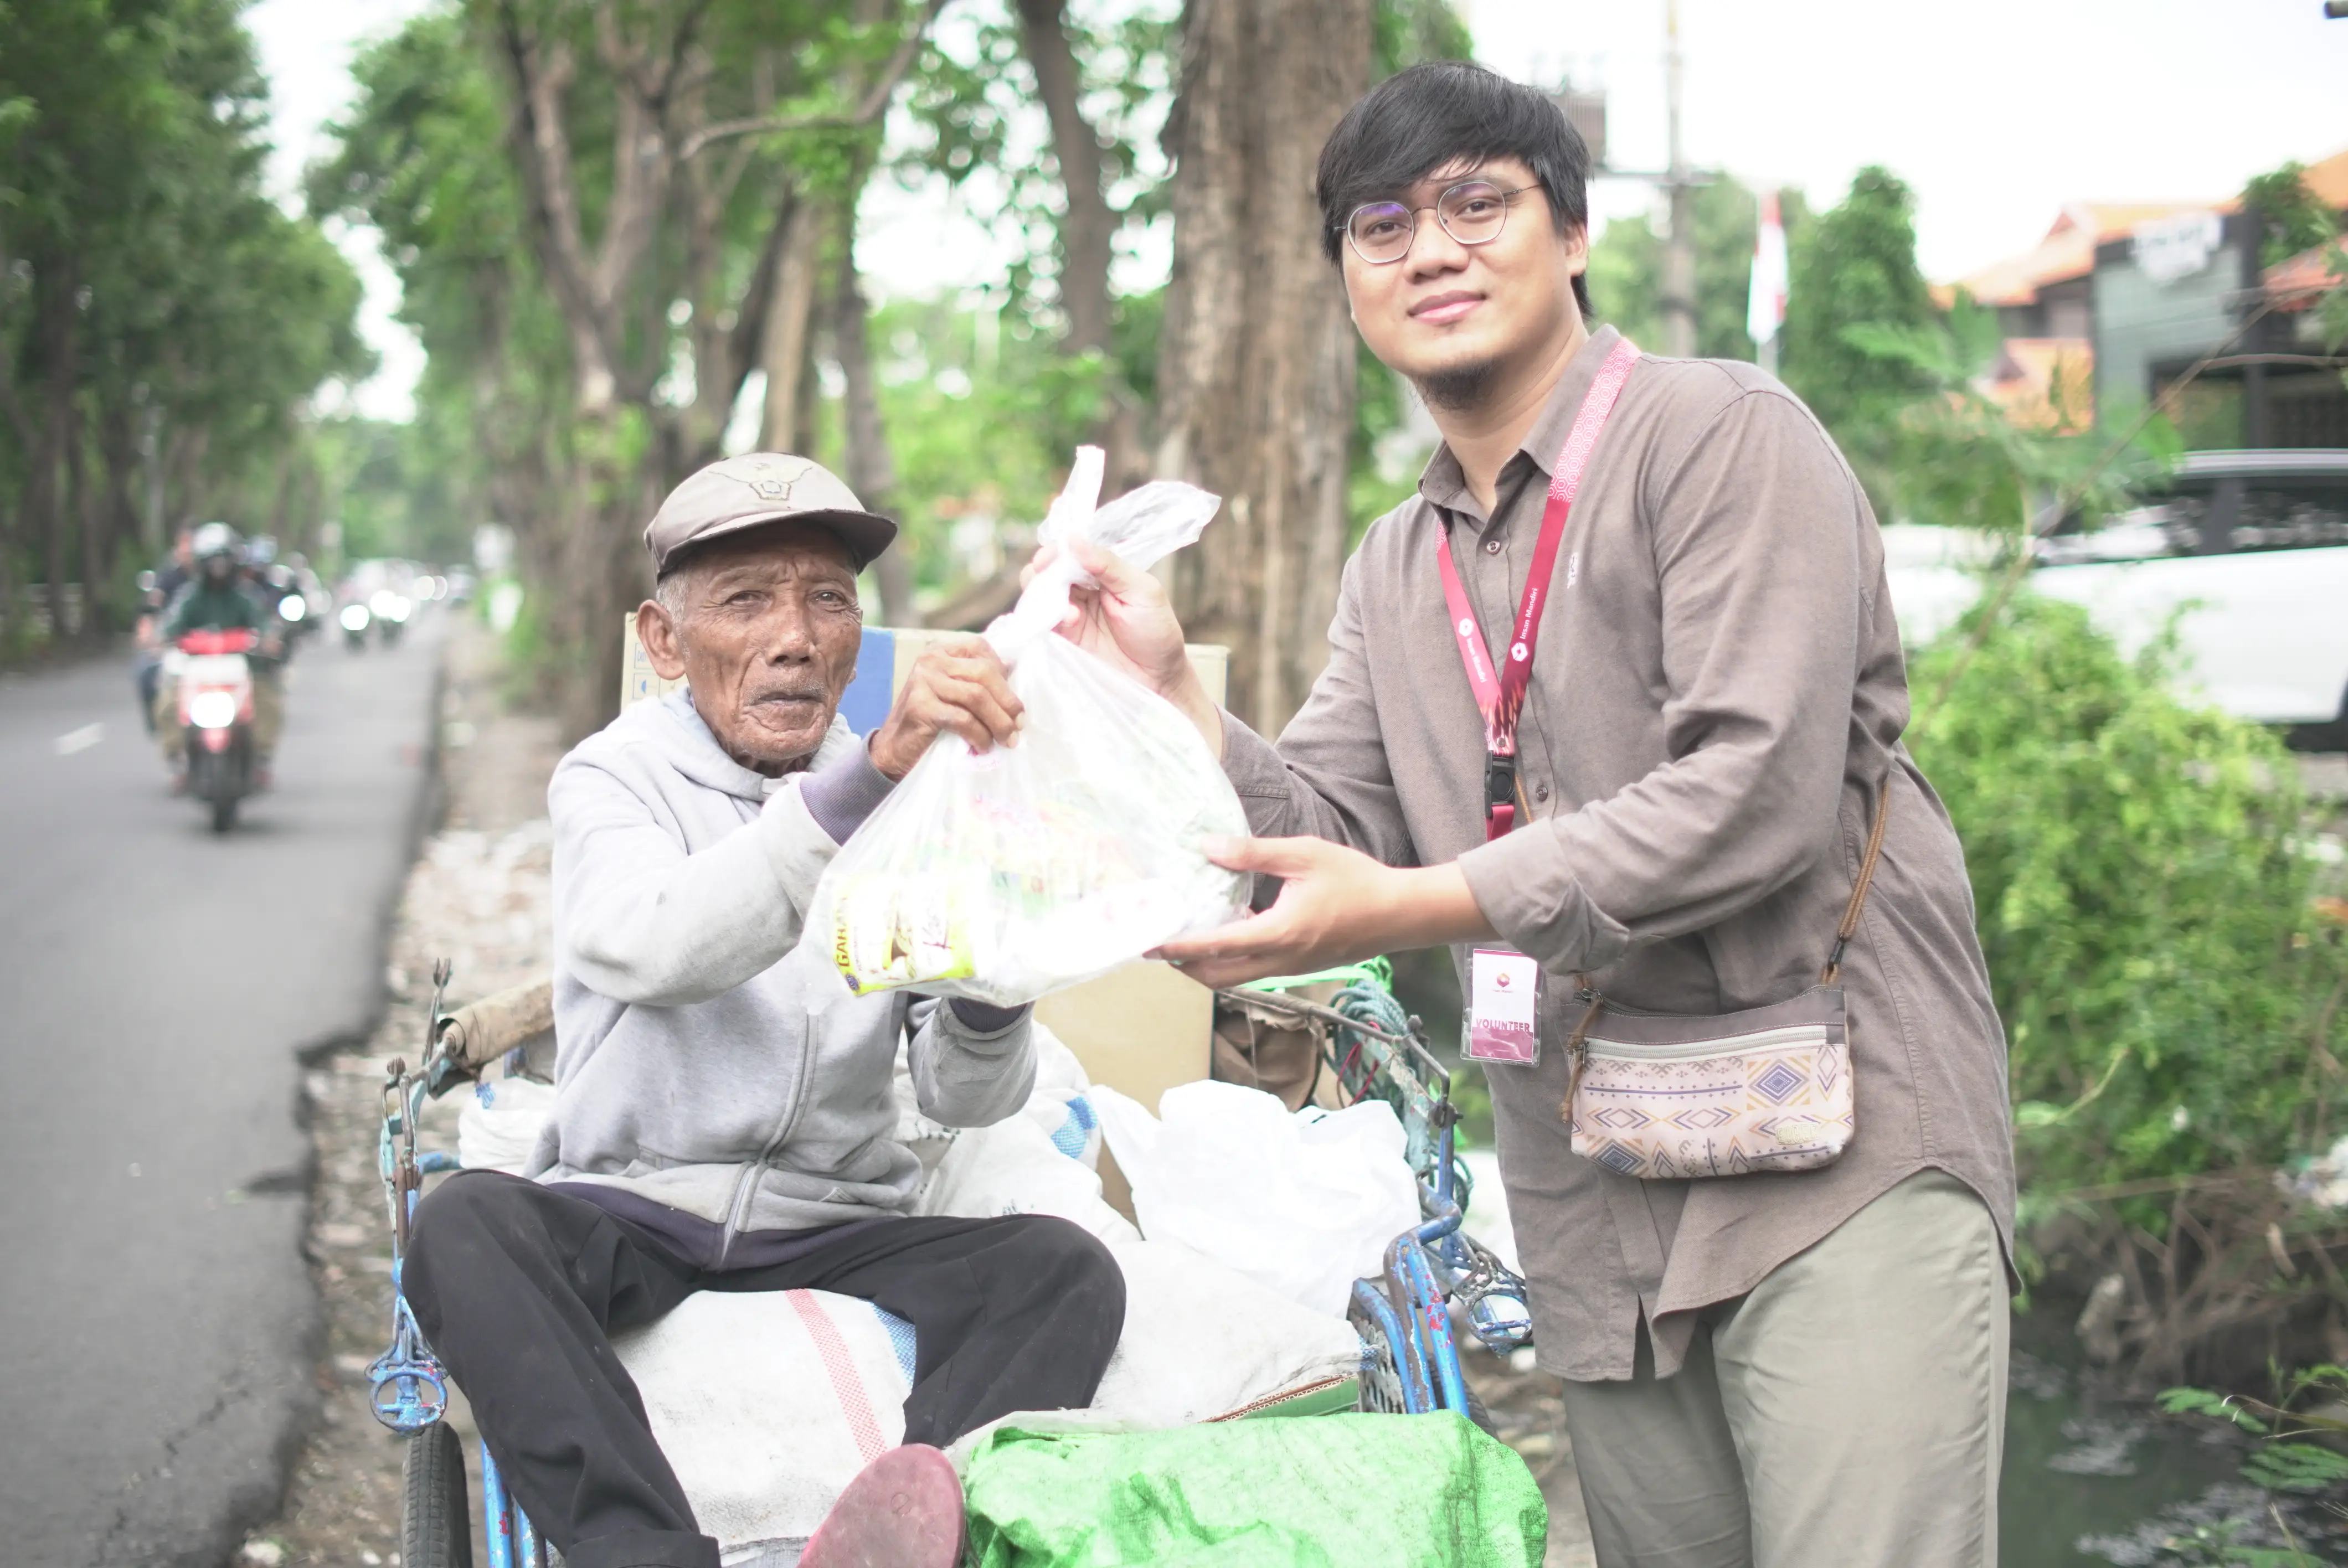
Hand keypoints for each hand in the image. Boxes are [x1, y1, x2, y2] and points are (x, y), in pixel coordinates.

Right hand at [868, 635, 1022, 780]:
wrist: (893, 749)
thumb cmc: (930, 722)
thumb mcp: (954, 694)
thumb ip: (977, 681)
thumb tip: (1013, 668)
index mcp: (941, 652)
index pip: (981, 649)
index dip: (1003, 675)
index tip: (1015, 704)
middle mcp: (931, 660)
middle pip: (983, 673)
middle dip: (1007, 702)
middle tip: (1019, 725)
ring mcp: (923, 681)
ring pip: (976, 696)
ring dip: (998, 722)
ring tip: (1007, 740)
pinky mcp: (920, 707)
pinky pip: (963, 719)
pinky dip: (979, 735)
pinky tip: (983, 746)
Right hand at [1026, 538, 1221, 753]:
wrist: (1158, 681)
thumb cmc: (1157, 633)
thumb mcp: (1142, 591)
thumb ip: (1110, 565)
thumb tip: (1075, 539)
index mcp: (1103, 573)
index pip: (1072, 553)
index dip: (1057, 550)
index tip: (1049, 555)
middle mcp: (1082, 591)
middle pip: (1048, 571)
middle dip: (1043, 570)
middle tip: (1045, 574)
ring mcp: (1070, 615)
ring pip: (1039, 595)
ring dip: (1043, 593)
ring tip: (1066, 605)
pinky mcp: (1063, 639)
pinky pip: (1042, 622)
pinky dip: (1048, 616)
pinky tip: (1068, 619)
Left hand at [1152, 836, 1495, 989]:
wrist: (1400, 913)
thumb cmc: (1357, 880)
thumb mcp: (1304, 854)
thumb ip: (1253, 853)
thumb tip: (1207, 849)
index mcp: (1278, 932)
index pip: (1215, 947)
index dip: (1177, 947)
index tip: (1149, 943)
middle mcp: (1280, 959)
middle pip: (1217, 977)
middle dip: (1183, 966)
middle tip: (1156, 946)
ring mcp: (1290, 968)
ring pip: (1235, 978)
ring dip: (1205, 966)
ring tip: (1181, 942)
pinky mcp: (1299, 966)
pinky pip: (1254, 971)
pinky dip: (1229, 961)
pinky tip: (1224, 935)